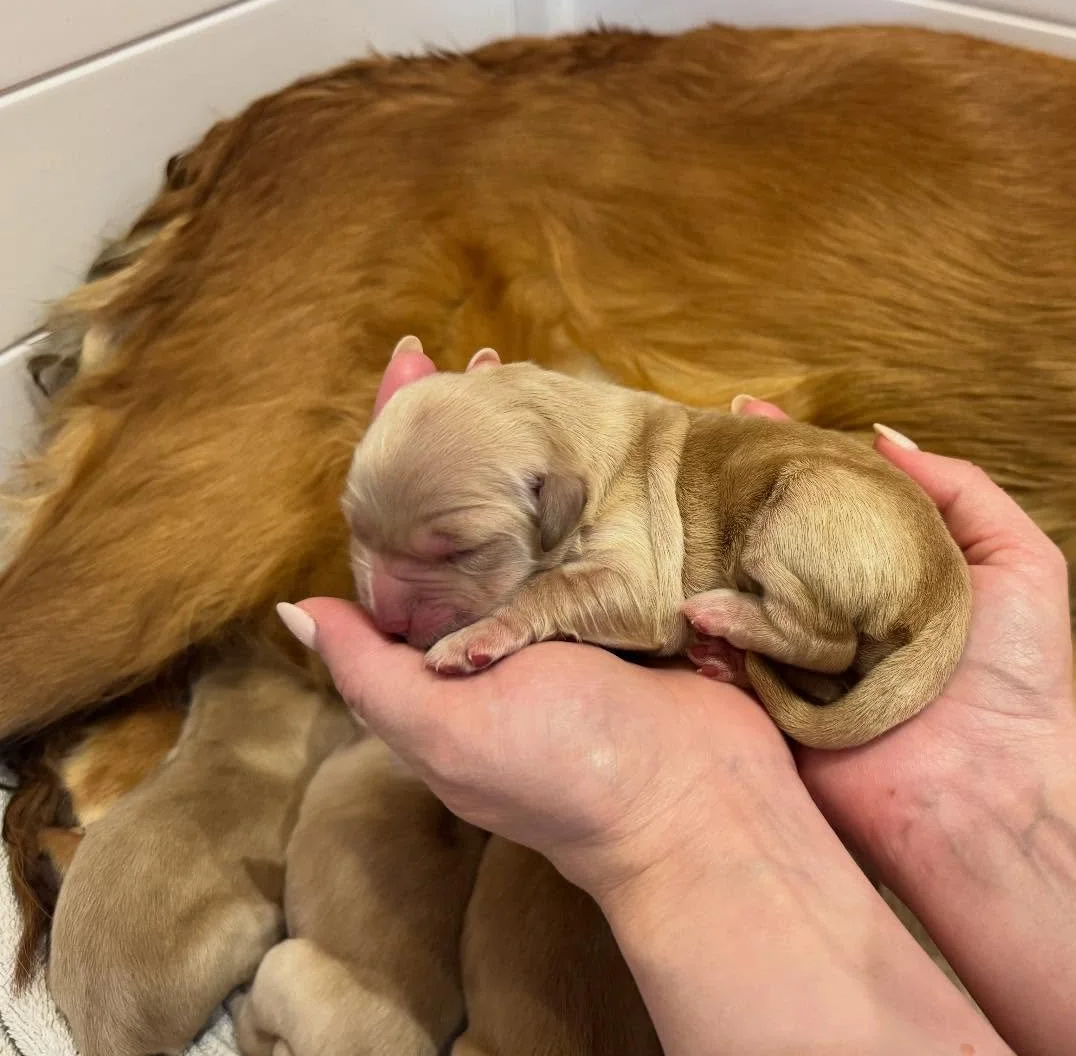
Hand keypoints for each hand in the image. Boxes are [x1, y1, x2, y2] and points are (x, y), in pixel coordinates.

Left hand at [275, 339, 800, 895]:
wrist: (698, 802)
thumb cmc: (561, 768)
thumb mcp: (441, 726)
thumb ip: (367, 667)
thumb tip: (295, 609)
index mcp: (452, 658)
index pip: (407, 546)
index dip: (398, 466)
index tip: (407, 377)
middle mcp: (512, 633)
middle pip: (478, 516)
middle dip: (471, 436)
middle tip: (479, 355)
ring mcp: (584, 620)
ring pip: (547, 516)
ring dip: (537, 447)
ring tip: (532, 371)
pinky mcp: (645, 609)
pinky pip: (611, 535)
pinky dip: (602, 482)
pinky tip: (603, 429)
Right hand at [732, 398, 1075, 860]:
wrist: (992, 790)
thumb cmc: (1017, 673)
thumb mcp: (1019, 558)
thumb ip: (959, 488)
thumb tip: (880, 434)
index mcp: (887, 568)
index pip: (830, 496)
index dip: (791, 452)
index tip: (745, 411)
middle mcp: (837, 605)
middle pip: (773, 537)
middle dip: (728, 497)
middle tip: (687, 458)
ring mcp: (799, 656)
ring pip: (736, 592)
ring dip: (702, 556)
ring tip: (672, 515)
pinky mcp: (770, 708)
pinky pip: (724, 660)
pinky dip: (706, 632)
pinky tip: (690, 600)